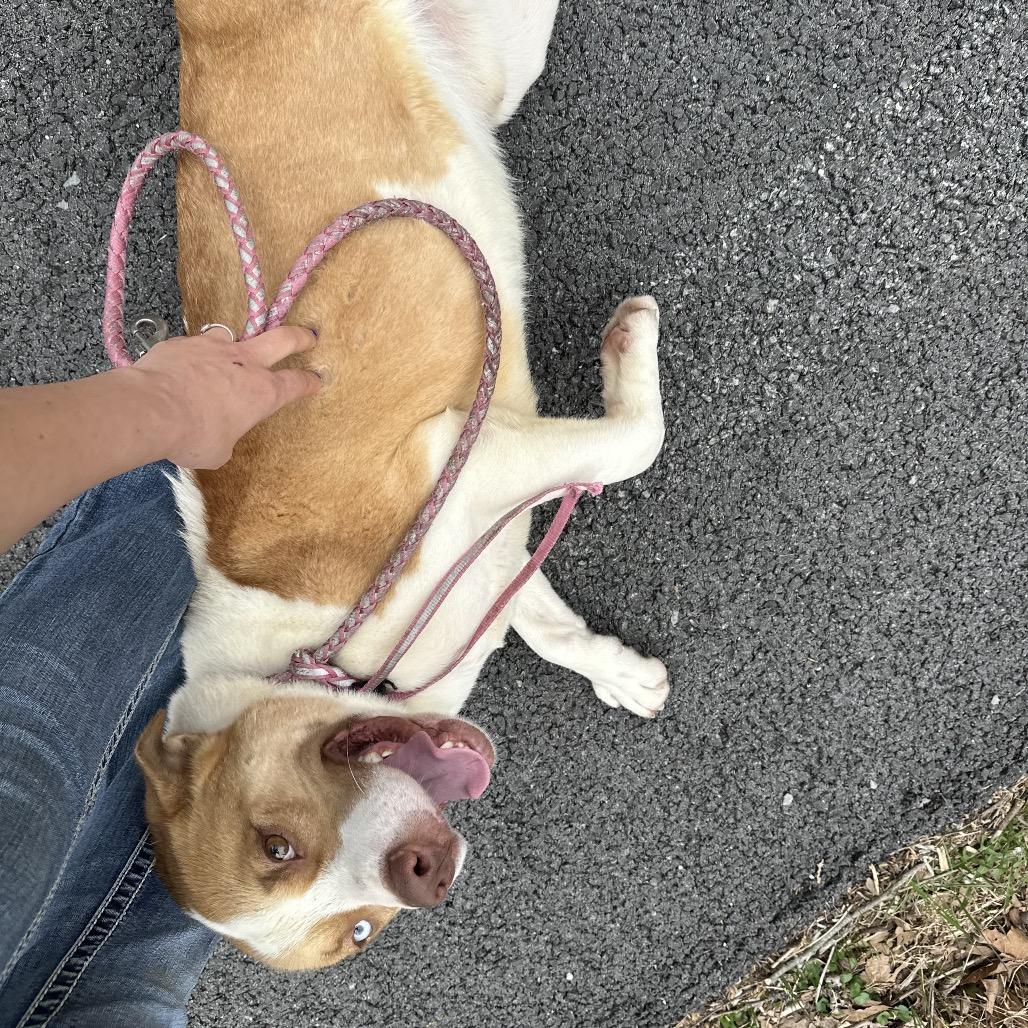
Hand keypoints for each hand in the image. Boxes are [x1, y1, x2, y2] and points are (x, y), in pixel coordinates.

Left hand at [126, 325, 321, 468]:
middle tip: (309, 336)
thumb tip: (217, 437)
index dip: (309, 382)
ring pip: (234, 336)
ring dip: (234, 346)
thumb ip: (225, 438)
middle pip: (282, 339)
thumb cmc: (192, 436)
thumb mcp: (217, 451)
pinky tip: (184, 367)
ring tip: (226, 356)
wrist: (150, 409)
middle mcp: (244, 363)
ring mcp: (214, 347)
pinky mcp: (184, 342)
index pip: (296, 384)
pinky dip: (195, 355)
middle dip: (300, 337)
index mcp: (262, 393)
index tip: (317, 380)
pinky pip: (196, 345)